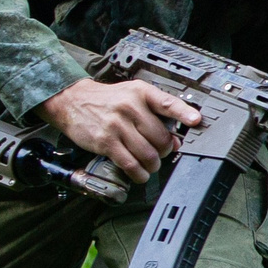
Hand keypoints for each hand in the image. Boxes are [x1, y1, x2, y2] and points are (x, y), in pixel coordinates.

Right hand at [39, 78, 199, 182]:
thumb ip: (154, 113)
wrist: (72, 100)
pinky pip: (130, 163)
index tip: (196, 121)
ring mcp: (117, 125)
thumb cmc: (107, 100)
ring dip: (153, 165)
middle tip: (161, 153)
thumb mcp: (132, 95)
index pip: (167, 103)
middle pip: (160, 137)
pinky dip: (139, 173)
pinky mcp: (105, 142)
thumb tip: (175, 139)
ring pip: (147, 153)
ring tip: (151, 164)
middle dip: (165, 150)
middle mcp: (130, 107)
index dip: (184, 113)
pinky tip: (141, 173)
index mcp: (141, 93)